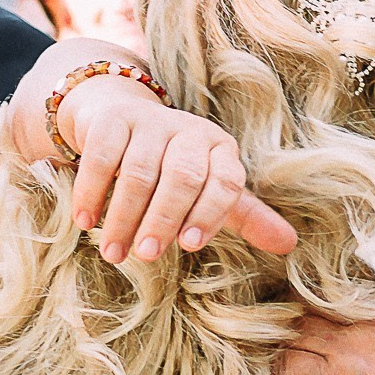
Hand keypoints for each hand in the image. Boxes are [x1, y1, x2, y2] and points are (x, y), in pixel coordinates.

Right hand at [5, 60, 297, 262]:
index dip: (210, 213)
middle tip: (147, 256)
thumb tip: (290, 244)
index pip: (224, 181)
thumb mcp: (211, 190)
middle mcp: (190, 130)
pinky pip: (102, 156)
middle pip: (182, 177)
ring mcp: (151, 121)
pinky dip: (93, 191)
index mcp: (221, 149)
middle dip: (164, 219)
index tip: (189, 246)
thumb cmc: (174, 168)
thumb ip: (246, 216)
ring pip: (139, 171)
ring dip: (124, 216)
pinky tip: (85, 222)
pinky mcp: (113, 119)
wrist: (121, 119)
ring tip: (114, 252)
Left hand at [273, 268, 374, 374]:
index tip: (292, 302)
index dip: (302, 297)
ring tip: (262, 369)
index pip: (323, 295)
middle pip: (294, 326)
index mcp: (374, 318)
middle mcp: (348, 344)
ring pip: (282, 362)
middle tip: (264, 335)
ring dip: (271, 365)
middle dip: (278, 330)